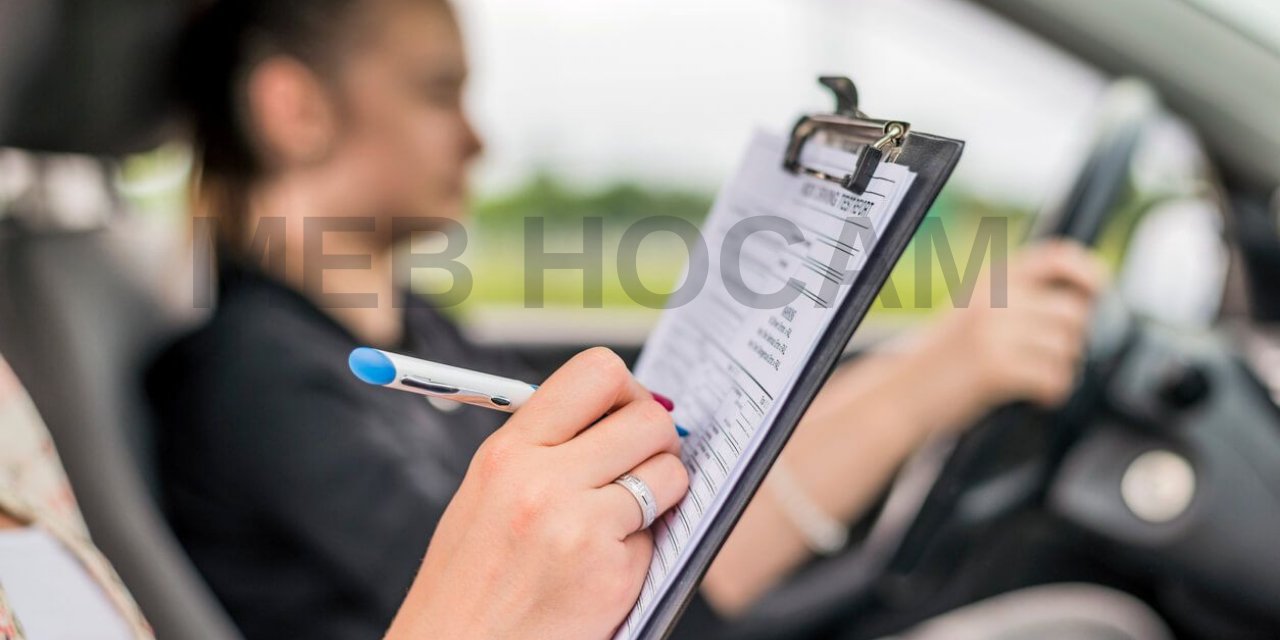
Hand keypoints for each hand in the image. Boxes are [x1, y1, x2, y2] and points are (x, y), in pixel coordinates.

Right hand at [387, 347, 688, 639]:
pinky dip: (642, 552)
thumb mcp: (487, 496)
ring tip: (620, 522)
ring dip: (660, 494)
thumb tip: (620, 413)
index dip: (627, 390)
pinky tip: (603, 571)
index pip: (596, 372)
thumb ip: (545, 450)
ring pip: (669, 473)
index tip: (626, 415)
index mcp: (508, 451)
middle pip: (649, 417)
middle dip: (658, 440)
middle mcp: (541, 480)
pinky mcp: (609, 573)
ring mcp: (578, 526)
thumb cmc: (472, 583)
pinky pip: (658, 536)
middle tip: (642, 465)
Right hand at [927, 240, 1105, 420]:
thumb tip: (1079, 301)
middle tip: (1050, 356)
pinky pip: (1054, 377)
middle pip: (1072, 312)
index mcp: (991, 280)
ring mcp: (994, 332)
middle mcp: (995, 300)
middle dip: (1070, 340)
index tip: (1098, 289)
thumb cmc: (940, 359)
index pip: (1056, 257)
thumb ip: (1016, 299)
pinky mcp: (996, 367)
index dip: (1088, 271)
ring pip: (1066, 348)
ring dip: (1060, 369)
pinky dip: (1053, 392)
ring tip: (1037, 379)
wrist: (900, 392)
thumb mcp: (973, 311)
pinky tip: (1037, 396)